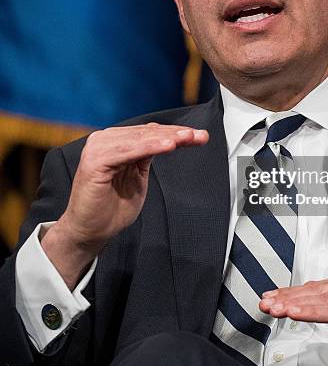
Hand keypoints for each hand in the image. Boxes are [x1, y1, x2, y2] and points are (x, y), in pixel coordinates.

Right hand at [41, 123, 207, 287]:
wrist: (88, 232)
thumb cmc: (110, 209)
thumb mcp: (137, 177)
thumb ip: (146, 157)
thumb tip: (167, 139)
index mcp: (114, 143)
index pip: (149, 133)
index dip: (175, 133)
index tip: (199, 136)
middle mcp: (104, 141)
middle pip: (147, 133)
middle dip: (176, 134)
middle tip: (200, 136)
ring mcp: (97, 148)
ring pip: (140, 139)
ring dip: (167, 138)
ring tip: (187, 138)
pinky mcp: (95, 161)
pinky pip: (128, 151)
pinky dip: (150, 147)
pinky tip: (168, 146)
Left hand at [259, 272, 327, 365]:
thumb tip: (310, 308)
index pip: (319, 287)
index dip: (293, 292)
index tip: (273, 297)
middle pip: (317, 290)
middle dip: (288, 297)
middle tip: (267, 302)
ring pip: (322, 299)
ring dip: (294, 304)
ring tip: (274, 307)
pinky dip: (311, 312)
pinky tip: (294, 313)